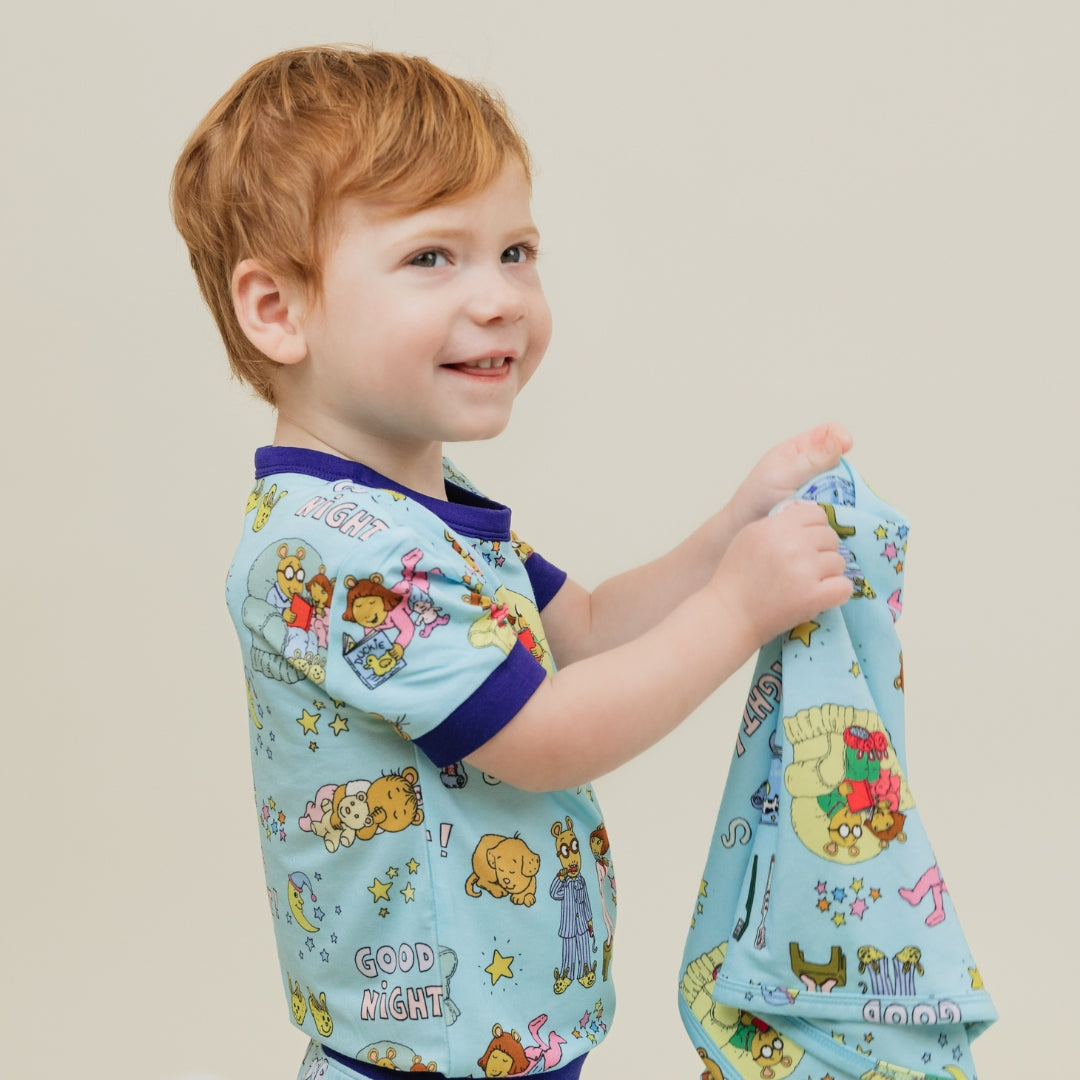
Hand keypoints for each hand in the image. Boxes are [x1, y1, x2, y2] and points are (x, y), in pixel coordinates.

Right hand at [710, 500, 850, 648]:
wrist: (730, 613)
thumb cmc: (737, 575)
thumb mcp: (750, 536)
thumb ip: (778, 522)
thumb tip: (809, 513)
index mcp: (776, 526)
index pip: (817, 514)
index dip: (814, 528)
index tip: (804, 543)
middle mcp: (793, 544)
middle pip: (830, 537)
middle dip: (821, 551)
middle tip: (803, 567)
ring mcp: (805, 570)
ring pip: (839, 562)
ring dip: (827, 573)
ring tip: (806, 583)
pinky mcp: (813, 596)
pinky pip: (844, 586)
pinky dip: (835, 592)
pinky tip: (820, 596)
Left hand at [728, 422, 852, 533]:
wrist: (745, 528)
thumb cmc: (757, 496)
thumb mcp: (783, 474)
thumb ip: (811, 460)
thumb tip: (839, 440)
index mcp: (801, 449)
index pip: (830, 432)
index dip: (840, 436)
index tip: (846, 445)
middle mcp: (815, 467)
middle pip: (843, 461)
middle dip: (845, 472)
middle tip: (835, 485)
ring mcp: (822, 488)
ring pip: (847, 485)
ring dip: (844, 494)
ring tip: (831, 504)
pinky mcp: (825, 508)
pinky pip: (842, 506)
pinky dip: (841, 509)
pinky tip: (834, 515)